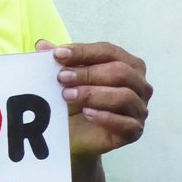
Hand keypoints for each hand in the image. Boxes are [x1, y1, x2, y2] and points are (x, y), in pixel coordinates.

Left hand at [36, 41, 150, 158]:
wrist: (75, 136)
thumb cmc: (76, 102)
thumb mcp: (67, 79)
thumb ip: (59, 61)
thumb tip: (42, 45)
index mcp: (128, 64)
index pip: (108, 51)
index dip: (83, 51)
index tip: (58, 54)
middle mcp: (140, 84)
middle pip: (119, 72)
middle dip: (88, 73)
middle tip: (61, 78)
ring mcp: (139, 108)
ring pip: (124, 96)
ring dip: (94, 94)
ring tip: (67, 96)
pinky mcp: (135, 130)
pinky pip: (126, 123)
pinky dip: (106, 117)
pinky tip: (87, 114)